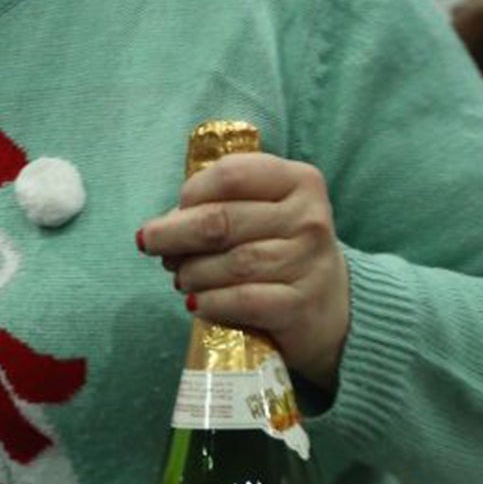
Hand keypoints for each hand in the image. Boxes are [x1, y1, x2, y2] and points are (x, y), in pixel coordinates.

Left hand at [137, 152, 349, 393]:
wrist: (330, 309)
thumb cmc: (281, 253)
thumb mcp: (264, 215)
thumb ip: (220, 206)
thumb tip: (162, 226)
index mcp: (299, 181)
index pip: (231, 174)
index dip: (191, 193)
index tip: (176, 211)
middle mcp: (309, 218)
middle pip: (221, 220)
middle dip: (174, 235)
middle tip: (152, 246)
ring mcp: (308, 263)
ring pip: (230, 262)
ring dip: (191, 273)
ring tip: (182, 279)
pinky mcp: (300, 305)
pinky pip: (241, 300)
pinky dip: (210, 302)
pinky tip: (197, 303)